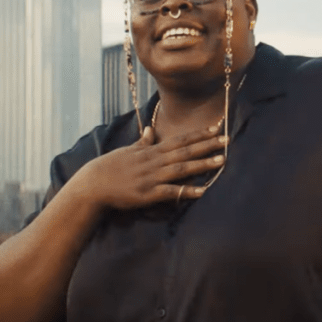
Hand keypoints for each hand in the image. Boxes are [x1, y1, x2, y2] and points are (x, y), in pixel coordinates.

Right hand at [68, 125, 227, 210]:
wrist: (93, 184)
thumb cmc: (109, 167)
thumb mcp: (127, 151)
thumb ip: (143, 142)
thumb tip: (151, 130)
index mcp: (151, 151)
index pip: (179, 140)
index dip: (198, 134)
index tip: (216, 128)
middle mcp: (154, 161)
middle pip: (185, 151)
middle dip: (207, 145)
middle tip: (227, 139)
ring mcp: (152, 177)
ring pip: (182, 168)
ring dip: (203, 164)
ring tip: (222, 160)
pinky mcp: (148, 194)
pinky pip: (171, 192)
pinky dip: (187, 191)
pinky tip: (202, 190)